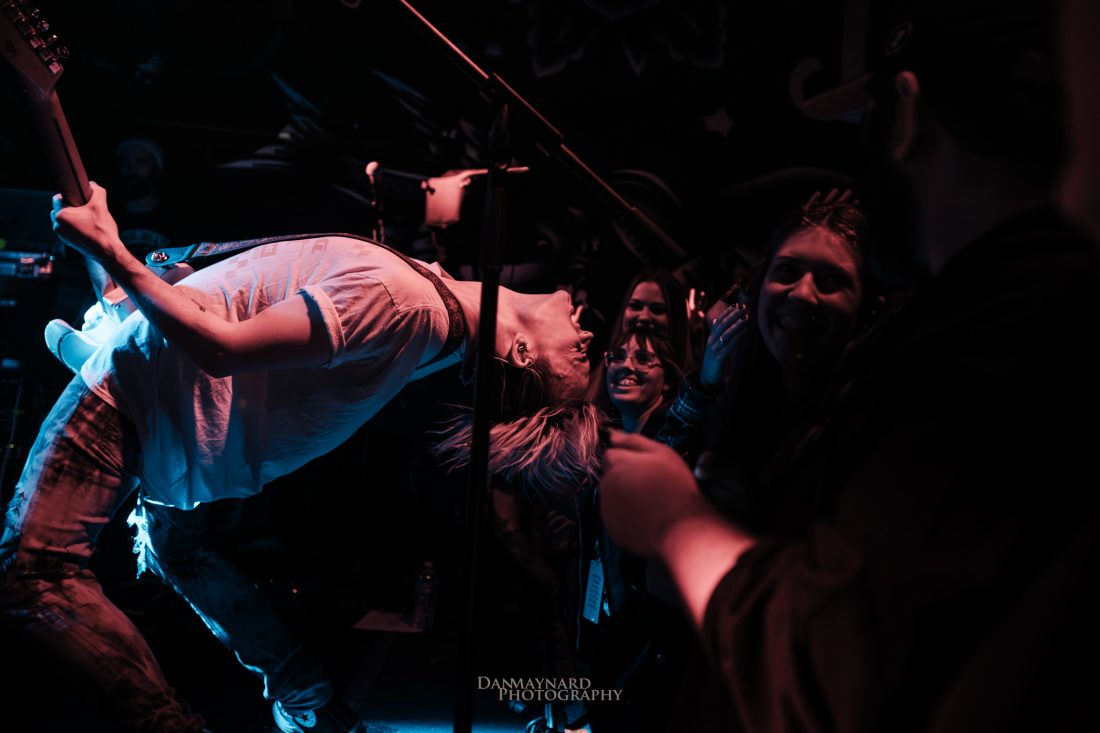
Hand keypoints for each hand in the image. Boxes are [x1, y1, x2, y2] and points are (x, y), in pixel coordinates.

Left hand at [51, 183, 122, 261]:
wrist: (107, 251)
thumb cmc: (102, 230)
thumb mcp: (101, 205)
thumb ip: (97, 191)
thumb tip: (93, 185)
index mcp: (61, 215)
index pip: (57, 198)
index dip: (69, 196)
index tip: (79, 199)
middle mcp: (57, 225)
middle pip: (59, 209)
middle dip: (70, 207)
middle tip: (84, 209)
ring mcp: (61, 235)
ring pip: (63, 220)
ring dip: (72, 217)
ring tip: (86, 219)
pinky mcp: (67, 241)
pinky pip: (67, 229)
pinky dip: (74, 227)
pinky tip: (87, 228)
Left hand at [599, 431, 708, 556]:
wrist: (680, 528)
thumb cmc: (675, 487)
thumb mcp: (661, 453)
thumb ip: (633, 441)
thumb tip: (613, 435)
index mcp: (617, 464)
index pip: (611, 455)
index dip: (627, 460)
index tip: (643, 468)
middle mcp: (606, 485)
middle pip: (610, 476)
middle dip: (624, 478)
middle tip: (649, 486)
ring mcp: (607, 509)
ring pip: (612, 497)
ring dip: (624, 497)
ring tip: (649, 503)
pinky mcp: (612, 529)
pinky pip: (615, 518)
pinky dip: (625, 517)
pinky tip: (645, 518)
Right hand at [700, 302, 748, 387]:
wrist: (708, 377)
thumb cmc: (713, 359)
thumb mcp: (713, 344)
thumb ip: (715, 332)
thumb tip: (716, 319)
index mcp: (711, 337)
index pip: (719, 321)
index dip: (727, 312)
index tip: (736, 304)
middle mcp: (712, 341)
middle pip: (723, 325)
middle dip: (733, 315)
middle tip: (744, 308)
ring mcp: (715, 349)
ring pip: (726, 334)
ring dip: (737, 325)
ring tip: (746, 318)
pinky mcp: (719, 358)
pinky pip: (729, 346)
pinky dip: (737, 338)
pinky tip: (744, 333)